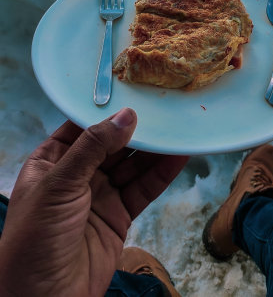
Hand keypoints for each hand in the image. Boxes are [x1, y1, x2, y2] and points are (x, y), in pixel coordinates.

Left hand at [0, 108, 187, 296]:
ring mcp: (100, 195)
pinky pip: (143, 188)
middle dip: (136, 128)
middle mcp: (77, 174)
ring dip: (154, 149)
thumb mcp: (58, 185)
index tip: (134, 93)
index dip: (107, 111)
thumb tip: (126, 116)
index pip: (82, 126)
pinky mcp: (119, 216)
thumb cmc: (35, 239)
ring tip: (177, 128)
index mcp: (52, 160)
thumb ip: (93, 147)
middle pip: (112, 144)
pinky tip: (179, 156)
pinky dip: (162, 173)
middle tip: (164, 109)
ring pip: (132, 165)